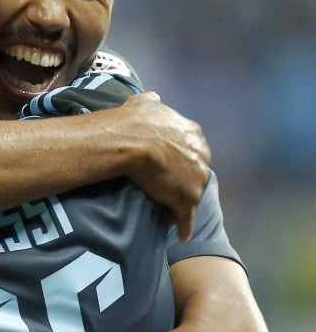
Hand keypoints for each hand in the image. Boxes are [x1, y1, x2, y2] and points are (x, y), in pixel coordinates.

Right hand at [120, 92, 210, 240]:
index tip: (170, 163)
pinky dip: (184, 226)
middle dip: (186, 179)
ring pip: (192, 195)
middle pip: (196, 172)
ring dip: (182, 202)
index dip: (181, 157)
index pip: (193, 150)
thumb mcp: (146, 103)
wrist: (131, 140)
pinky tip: (181, 234)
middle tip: (168, 186)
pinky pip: (186, 217)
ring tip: (168, 209)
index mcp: (193, 134)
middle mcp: (200, 156)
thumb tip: (154, 97)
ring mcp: (195, 179)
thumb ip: (153, 102)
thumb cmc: (135, 121)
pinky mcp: (185, 199)